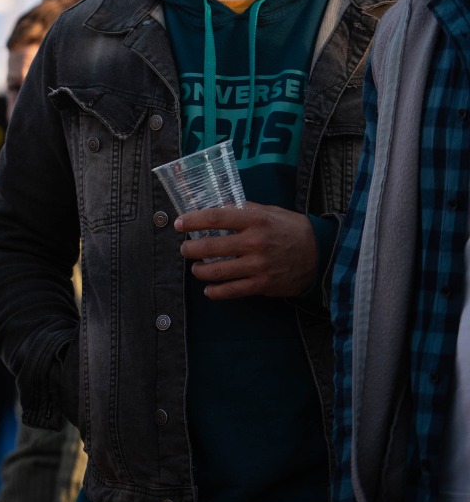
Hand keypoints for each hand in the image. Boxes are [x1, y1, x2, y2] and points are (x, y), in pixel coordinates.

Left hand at [173, 203, 316, 298]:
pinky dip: (216, 291)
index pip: (215, 218)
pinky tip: (209, 289)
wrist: (321, 253)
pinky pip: (232, 290)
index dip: (193, 221)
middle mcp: (255, 242)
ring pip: (217, 271)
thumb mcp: (269, 212)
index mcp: (255, 220)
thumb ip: (243, 211)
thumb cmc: (291, 229)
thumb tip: (214, 209)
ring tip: (196, 268)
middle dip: (190, 249)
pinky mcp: (263, 284)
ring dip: (200, 270)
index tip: (179, 224)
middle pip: (211, 246)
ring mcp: (258, 266)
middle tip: (185, 250)